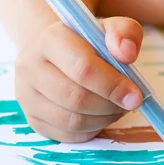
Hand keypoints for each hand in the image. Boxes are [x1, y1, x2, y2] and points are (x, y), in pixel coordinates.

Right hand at [14, 17, 143, 142]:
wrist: (60, 53)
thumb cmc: (90, 42)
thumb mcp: (112, 29)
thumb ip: (125, 33)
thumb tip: (127, 53)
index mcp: (51, 39)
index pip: (83, 68)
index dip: (113, 85)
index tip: (136, 95)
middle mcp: (31, 66)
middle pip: (77, 98)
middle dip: (111, 105)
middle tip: (130, 103)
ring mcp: (27, 95)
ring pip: (71, 120)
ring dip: (104, 119)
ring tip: (117, 107)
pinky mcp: (32, 119)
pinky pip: (67, 135)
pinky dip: (92, 130)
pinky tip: (102, 115)